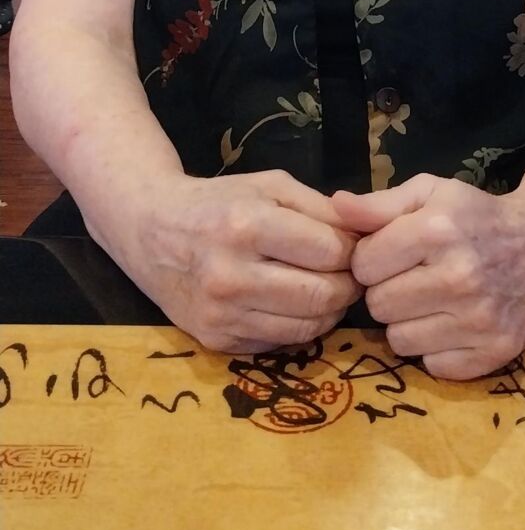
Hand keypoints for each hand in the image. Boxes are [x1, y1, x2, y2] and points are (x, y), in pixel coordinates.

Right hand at [134, 169, 361, 352]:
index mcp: (248, 225)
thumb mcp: (270, 186)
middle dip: (347, 286)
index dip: (353, 251)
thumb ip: (321, 209)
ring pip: (307, 328)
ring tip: (323, 288)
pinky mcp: (217, 341)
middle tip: (347, 274)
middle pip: (322, 295)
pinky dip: (297, 326)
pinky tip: (290, 304)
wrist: (151, 231)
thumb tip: (369, 235)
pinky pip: (280, 342)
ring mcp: (222, 314)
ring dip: (328, 311)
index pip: (329, 252)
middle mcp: (232, 274)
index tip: (353, 248)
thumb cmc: (219, 202)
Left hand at [333, 176, 524, 379]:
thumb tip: (336, 207)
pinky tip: (453, 322)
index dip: (372, 258)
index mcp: (437, 230)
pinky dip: (436, 348)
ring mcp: (479, 320)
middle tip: (414, 278)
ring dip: (408, 322)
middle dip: (387, 290)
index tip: (393, 254)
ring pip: (399, 340)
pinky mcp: (494, 353)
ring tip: (431, 300)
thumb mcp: (431, 193)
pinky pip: (432, 365)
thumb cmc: (478, 216)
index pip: (364, 264)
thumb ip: (380, 204)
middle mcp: (458, 276)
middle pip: (377, 305)